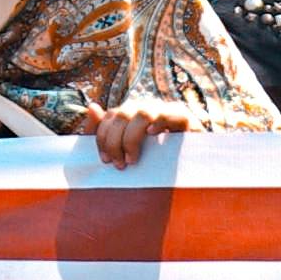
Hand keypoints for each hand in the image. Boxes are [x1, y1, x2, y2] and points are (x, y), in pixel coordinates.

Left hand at [84, 101, 202, 168]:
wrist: (189, 172)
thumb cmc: (153, 164)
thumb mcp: (123, 152)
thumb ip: (103, 133)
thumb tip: (92, 107)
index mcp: (132, 114)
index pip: (111, 115)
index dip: (102, 136)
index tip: (105, 160)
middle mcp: (148, 108)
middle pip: (123, 114)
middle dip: (114, 141)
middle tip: (118, 165)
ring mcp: (166, 110)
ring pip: (142, 113)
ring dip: (132, 138)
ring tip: (132, 160)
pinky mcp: (185, 117)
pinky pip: (170, 114)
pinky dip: (158, 123)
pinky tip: (152, 136)